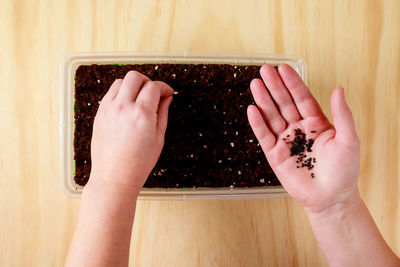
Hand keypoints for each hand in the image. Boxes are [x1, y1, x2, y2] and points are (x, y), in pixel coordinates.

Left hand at [89, 71, 173, 189]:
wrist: (115, 177)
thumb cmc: (138, 163)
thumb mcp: (159, 138)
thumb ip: (163, 113)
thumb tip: (166, 98)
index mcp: (142, 114)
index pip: (154, 87)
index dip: (164, 87)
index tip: (167, 92)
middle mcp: (123, 108)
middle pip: (135, 77)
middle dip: (147, 81)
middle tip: (153, 92)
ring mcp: (108, 110)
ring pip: (119, 82)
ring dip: (132, 85)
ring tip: (138, 98)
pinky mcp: (99, 114)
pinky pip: (109, 94)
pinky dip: (119, 94)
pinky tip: (126, 105)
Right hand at [247, 64, 359, 213]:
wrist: (331, 198)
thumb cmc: (344, 171)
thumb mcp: (348, 140)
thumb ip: (342, 114)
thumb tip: (339, 89)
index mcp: (316, 122)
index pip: (302, 98)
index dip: (293, 83)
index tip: (283, 68)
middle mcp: (299, 129)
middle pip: (284, 103)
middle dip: (274, 86)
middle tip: (264, 70)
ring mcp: (286, 141)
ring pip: (272, 116)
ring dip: (263, 100)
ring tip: (255, 84)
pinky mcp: (275, 155)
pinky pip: (264, 136)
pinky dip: (258, 123)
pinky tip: (252, 109)